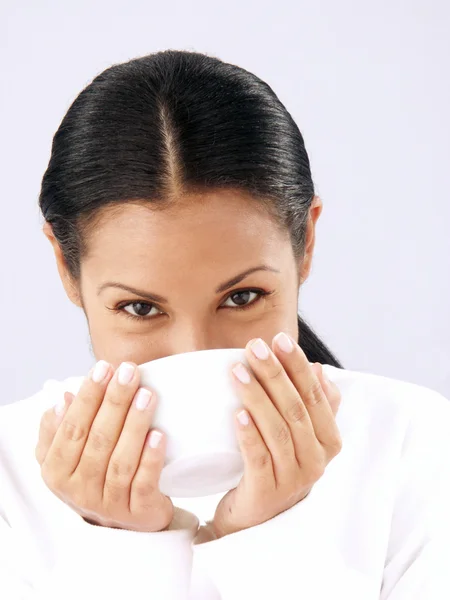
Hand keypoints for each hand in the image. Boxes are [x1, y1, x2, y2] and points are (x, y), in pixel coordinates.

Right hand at [35, 361, 173, 531]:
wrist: (125, 520)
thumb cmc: (98, 475)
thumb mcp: (70, 454)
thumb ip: (62, 427)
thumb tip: (63, 398)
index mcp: (57, 471)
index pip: (71, 429)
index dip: (87, 397)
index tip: (103, 368)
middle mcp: (78, 490)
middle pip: (97, 440)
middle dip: (114, 402)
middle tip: (129, 372)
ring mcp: (108, 504)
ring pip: (120, 461)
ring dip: (134, 424)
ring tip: (147, 395)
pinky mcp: (138, 513)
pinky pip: (144, 483)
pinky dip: (151, 458)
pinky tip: (159, 435)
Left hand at [212, 333, 341, 537]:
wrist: (256, 517)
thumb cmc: (277, 465)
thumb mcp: (301, 436)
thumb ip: (314, 405)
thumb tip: (318, 369)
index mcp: (328, 440)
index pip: (315, 396)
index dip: (297, 366)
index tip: (278, 339)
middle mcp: (316, 460)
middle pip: (296, 409)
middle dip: (274, 374)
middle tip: (254, 347)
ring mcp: (293, 479)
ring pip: (277, 431)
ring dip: (257, 397)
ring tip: (237, 371)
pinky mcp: (266, 493)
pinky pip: (258, 459)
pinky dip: (248, 435)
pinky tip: (236, 413)